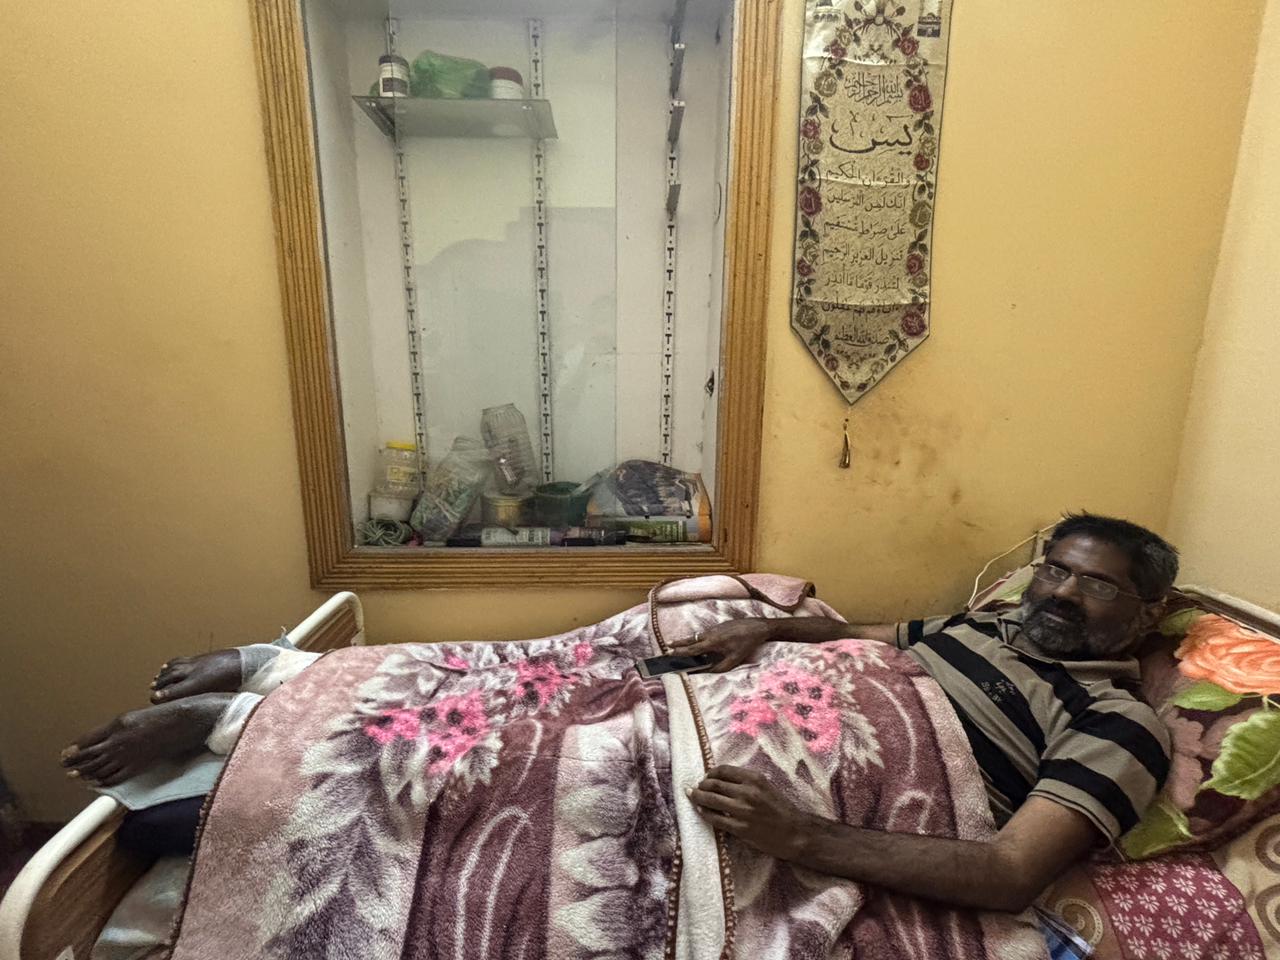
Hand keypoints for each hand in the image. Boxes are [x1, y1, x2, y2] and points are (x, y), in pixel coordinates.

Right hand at [669, 618, 779, 671]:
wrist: (757, 627)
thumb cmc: (746, 644)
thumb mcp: (734, 659)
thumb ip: (719, 667)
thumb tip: (707, 672)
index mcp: (712, 642)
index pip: (692, 649)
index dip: (680, 652)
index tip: (670, 654)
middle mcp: (710, 634)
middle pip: (691, 639)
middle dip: (679, 643)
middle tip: (667, 645)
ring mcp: (714, 628)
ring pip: (697, 636)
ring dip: (687, 640)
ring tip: (677, 644)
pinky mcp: (719, 626)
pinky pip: (705, 633)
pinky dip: (697, 638)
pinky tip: (698, 643)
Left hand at [688, 765, 812, 859]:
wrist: (794, 832)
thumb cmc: (781, 808)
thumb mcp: (766, 786)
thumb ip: (746, 781)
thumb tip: (721, 778)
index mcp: (754, 778)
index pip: (723, 770)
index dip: (710, 773)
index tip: (706, 777)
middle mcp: (747, 792)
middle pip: (714, 784)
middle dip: (701, 785)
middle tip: (696, 787)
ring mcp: (742, 811)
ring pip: (711, 800)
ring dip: (698, 797)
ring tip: (693, 796)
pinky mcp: (740, 828)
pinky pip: (715, 819)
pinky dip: (705, 814)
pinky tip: (701, 811)